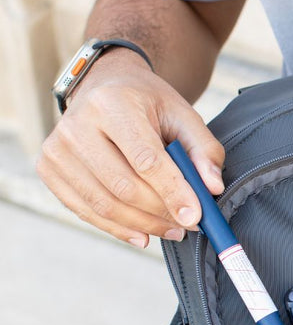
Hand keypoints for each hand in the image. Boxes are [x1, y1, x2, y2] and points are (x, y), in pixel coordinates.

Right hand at [37, 48, 224, 247]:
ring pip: (105, 205)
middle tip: (189, 225)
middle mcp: (77, 124)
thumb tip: (213, 188)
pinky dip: (119, 229)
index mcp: (113, 104)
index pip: (145, 159)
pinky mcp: (49, 170)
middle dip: (161, 214)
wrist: (106, 89)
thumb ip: (204, 150)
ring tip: (174, 230)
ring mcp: (57, 149)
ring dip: (145, 226)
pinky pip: (86, 212)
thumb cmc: (150, 107)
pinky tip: (144, 235)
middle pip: (124, 187)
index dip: (172, 192)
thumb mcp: (184, 117)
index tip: (196, 217)